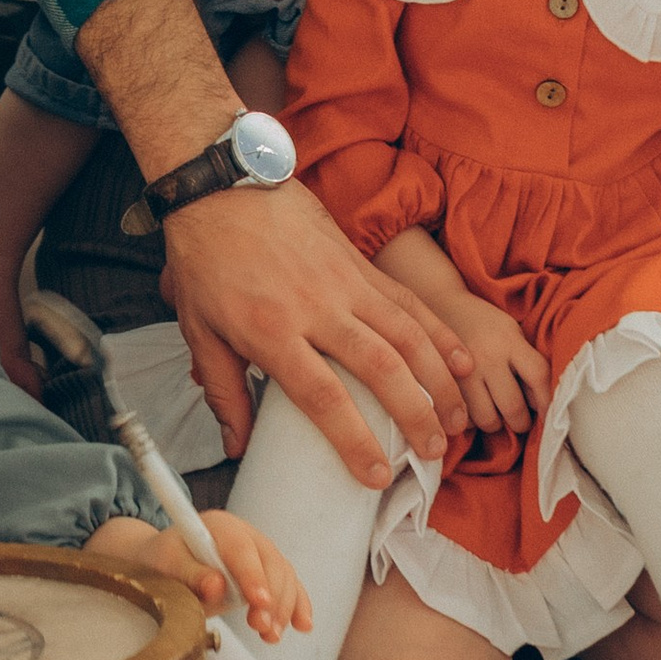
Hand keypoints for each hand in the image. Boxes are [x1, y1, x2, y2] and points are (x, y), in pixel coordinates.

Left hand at [89, 507, 310, 647]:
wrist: (165, 561)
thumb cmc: (164, 560)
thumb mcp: (168, 564)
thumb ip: (191, 574)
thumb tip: (216, 587)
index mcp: (219, 526)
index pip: (241, 549)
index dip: (252, 575)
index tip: (258, 601)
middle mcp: (245, 534)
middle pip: (269, 563)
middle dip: (271, 599)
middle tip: (261, 628)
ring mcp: (259, 552)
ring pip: (283, 576)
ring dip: (283, 608)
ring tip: (271, 636)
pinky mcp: (266, 571)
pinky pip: (289, 584)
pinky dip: (297, 604)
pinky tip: (303, 625)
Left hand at [161, 181, 473, 479]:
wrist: (220, 184)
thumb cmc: (205, 260)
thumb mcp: (199, 329)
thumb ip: (223, 391)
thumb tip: (236, 445)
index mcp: (272, 331)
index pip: (323, 396)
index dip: (355, 440)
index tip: (376, 475)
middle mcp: (316, 308)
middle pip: (379, 368)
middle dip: (414, 414)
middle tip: (434, 452)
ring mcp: (343, 281)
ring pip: (406, 333)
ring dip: (437, 378)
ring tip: (456, 418)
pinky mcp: (358, 261)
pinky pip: (407, 299)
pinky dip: (438, 330)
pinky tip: (461, 359)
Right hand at [445, 296, 551, 439]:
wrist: (440, 303)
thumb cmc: (484, 322)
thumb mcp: (511, 331)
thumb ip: (527, 362)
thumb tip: (541, 405)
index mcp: (509, 341)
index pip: (539, 375)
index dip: (548, 401)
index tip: (549, 415)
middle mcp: (487, 357)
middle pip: (513, 406)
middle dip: (521, 421)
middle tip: (520, 419)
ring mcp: (462, 372)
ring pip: (487, 419)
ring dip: (496, 423)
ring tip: (496, 414)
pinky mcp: (443, 383)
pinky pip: (462, 418)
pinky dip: (471, 420)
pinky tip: (474, 408)